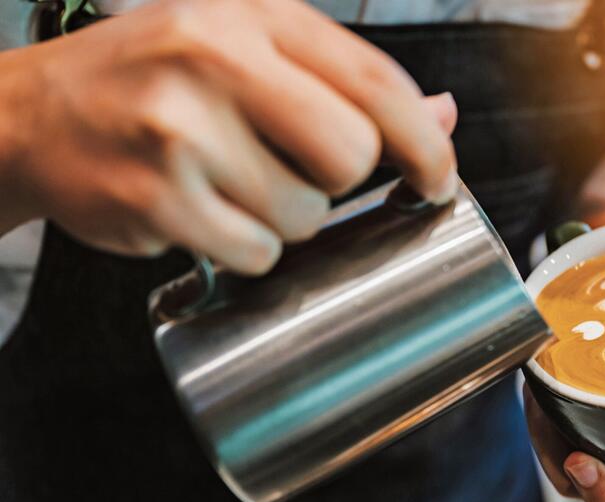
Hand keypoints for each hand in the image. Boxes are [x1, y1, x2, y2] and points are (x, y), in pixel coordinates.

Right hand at [0, 0, 457, 273]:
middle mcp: (216, 59)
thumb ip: (345, 82)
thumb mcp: (249, 51)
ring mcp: (179, 128)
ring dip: (285, 219)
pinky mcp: (153, 196)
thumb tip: (442, 115)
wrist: (32, 115)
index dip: (426, 142)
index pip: (377, 82)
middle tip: (295, 171)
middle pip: (350, 155)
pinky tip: (202, 212)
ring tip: (229, 184)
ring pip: (304, 215)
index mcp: (254, 15)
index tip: (440, 178)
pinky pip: (254, 253)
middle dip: (339, 182)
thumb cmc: (155, 81)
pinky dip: (243, 248)